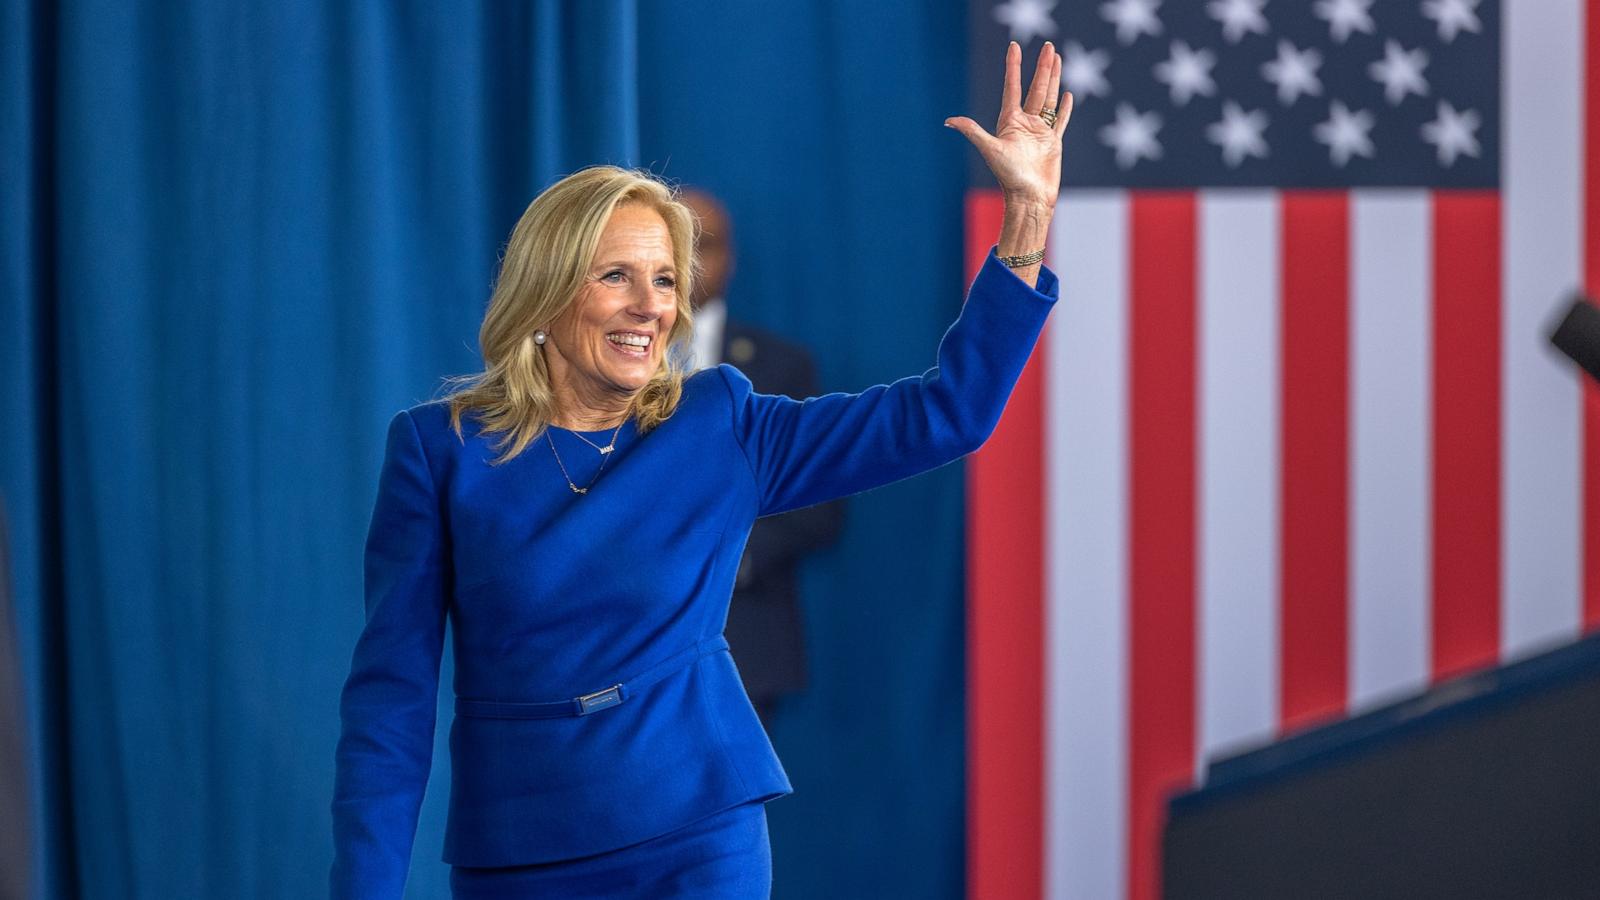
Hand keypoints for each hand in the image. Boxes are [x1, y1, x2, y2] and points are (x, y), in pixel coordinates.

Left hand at [945, 42, 1072, 210]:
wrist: (1029, 197)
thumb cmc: (1009, 176)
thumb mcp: (990, 149)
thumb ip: (972, 131)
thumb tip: (948, 120)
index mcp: (1010, 121)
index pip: (1012, 87)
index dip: (1013, 66)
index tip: (1014, 46)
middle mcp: (1025, 124)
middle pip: (1035, 88)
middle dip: (1042, 67)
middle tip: (1048, 45)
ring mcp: (1040, 132)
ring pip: (1048, 99)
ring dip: (1053, 79)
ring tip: (1057, 59)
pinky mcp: (1053, 142)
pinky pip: (1059, 120)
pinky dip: (1064, 108)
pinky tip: (1067, 94)